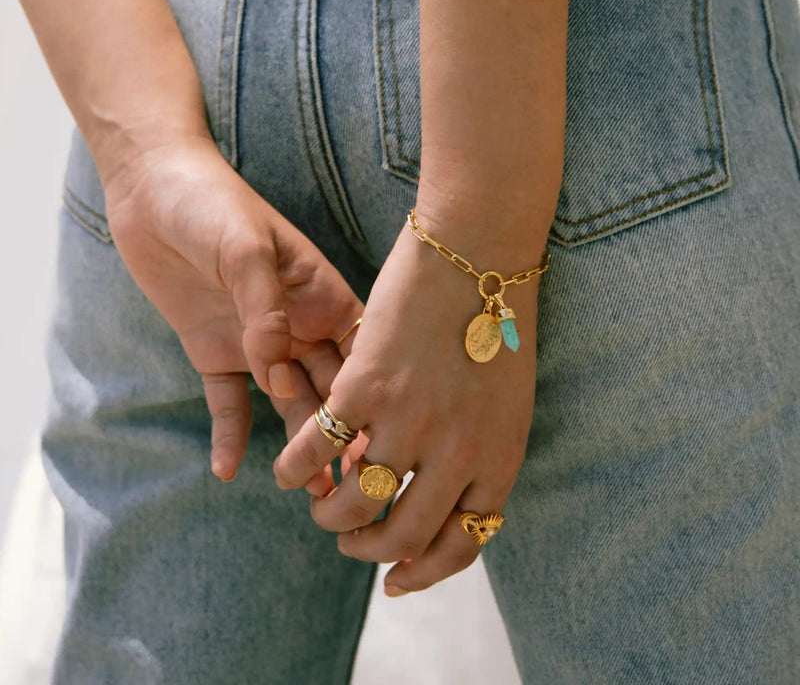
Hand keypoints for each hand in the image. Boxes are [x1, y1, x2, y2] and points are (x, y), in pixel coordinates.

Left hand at [99, 129, 364, 481]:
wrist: (152, 187)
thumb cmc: (213, 202)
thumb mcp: (247, 246)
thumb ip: (266, 310)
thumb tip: (276, 372)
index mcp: (322, 294)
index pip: (361, 352)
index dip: (375, 394)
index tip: (386, 439)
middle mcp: (299, 324)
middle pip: (331, 388)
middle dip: (343, 434)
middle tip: (354, 486)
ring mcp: (258, 341)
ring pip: (288, 403)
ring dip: (298, 446)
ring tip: (308, 493)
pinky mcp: (215, 351)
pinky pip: (228, 401)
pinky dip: (229, 434)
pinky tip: (226, 470)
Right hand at [273, 212, 545, 594]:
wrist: (479, 250)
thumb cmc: (498, 317)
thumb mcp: (509, 400)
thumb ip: (482, 452)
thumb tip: (448, 496)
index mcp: (498, 460)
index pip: (461, 544)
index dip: (424, 572)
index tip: (396, 580)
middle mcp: (456, 455)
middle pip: (401, 536)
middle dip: (368, 551)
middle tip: (348, 543)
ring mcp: (409, 423)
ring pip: (354, 503)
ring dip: (329, 516)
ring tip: (319, 507)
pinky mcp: (365, 388)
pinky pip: (315, 449)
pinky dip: (293, 468)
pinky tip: (286, 469)